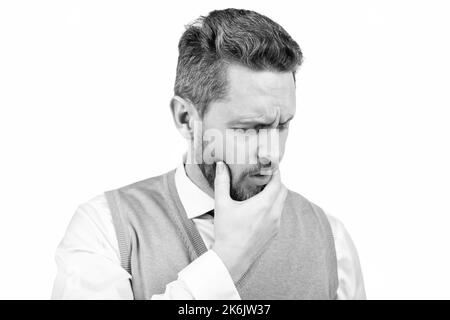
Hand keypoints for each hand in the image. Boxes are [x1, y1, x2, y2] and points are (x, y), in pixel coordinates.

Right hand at [212, 161, 287, 282]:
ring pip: (281, 203)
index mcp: (264, 205)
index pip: (278, 181)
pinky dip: (273, 207)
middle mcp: (274, 214)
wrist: (232, 259)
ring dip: (275, 195)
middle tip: (263, 176)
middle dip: (276, 182)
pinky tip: (260, 208)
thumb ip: (222, 182)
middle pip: (283, 191)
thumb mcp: (222, 205)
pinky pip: (278, 214)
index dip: (275, 171)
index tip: (268, 165)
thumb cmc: (227, 232)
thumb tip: (221, 165)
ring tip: (261, 190)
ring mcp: (276, 225)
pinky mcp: (274, 233)